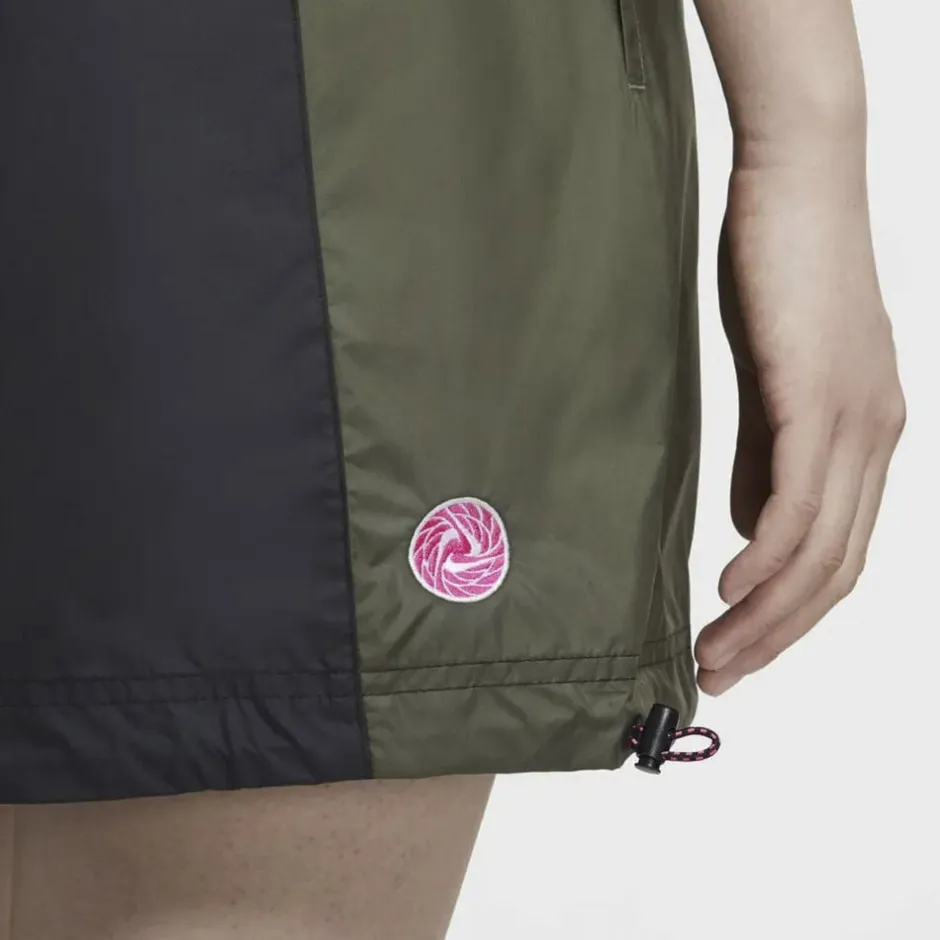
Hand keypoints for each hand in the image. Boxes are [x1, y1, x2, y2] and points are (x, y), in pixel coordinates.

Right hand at [695, 157, 905, 695]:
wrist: (801, 180)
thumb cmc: (779, 272)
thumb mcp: (769, 382)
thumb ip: (763, 458)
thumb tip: (748, 528)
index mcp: (866, 438)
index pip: (838, 555)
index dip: (790, 616)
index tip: (739, 650)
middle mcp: (876, 440)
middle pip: (837, 572)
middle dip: (777, 636)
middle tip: (721, 674)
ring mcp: (856, 420)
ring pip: (821, 550)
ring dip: (766, 613)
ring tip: (716, 652)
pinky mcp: (821, 395)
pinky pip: (800, 500)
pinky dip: (766, 555)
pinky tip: (729, 586)